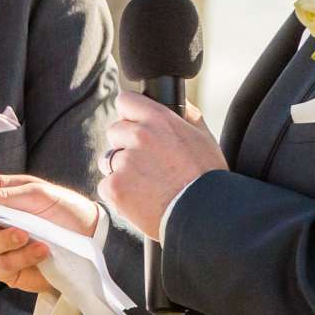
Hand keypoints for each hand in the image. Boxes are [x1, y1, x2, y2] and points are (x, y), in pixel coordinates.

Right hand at [0, 174, 96, 294]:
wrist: (91, 239)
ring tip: (28, 236)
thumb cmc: (65, 210)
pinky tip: (39, 251)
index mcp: (1, 197)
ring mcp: (2, 247)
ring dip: (5, 240)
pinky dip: (18, 258)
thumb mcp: (40, 194)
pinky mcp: (11, 270)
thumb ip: (8, 196)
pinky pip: (0, 267)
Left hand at [103, 90, 225, 234]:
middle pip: (114, 131)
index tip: (135, 125)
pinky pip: (106, 185)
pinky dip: (118, 193)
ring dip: (120, 169)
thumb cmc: (207, 178)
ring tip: (145, 183)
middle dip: (125, 144)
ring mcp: (124, 162)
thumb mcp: (203, 138)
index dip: (130, 114)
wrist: (203, 214)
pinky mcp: (115, 187)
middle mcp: (139, 136)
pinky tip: (139, 199)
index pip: (125, 101)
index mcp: (159, 120)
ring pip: (108, 159)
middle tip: (146, 163)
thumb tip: (176, 102)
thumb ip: (186, 115)